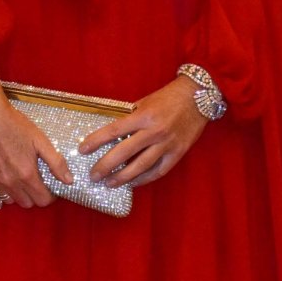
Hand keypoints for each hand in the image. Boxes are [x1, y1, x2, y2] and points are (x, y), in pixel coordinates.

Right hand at [0, 50, 72, 209]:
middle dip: (34, 195)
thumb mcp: (40, 140)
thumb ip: (56, 163)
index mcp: (26, 174)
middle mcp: (9, 183)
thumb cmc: (14, 125)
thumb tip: (69, 181)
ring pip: (9, 200)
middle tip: (34, 181)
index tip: (49, 188)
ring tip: (18, 178)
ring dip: (16, 194)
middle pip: (26, 204)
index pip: (42, 201)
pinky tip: (2, 174)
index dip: (49, 196)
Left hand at [80, 76, 207, 186]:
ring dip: (122, 178)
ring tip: (109, 183)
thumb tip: (112, 134)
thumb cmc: (168, 97)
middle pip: (124, 153)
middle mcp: (154, 131)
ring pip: (141, 166)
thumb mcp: (145, 102)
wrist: (198, 97)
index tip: (82, 150)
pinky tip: (133, 183)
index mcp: (143, 116)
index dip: (96, 141)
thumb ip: (130, 118)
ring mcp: (167, 144)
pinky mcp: (177, 153)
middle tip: (93, 176)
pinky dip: (144, 179)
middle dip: (105, 166)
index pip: (114, 130)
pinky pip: (158, 171)